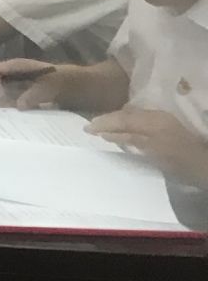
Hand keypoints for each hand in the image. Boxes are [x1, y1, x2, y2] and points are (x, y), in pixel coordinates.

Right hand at [0, 58, 63, 108]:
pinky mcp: (18, 90)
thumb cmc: (57, 80)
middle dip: (0, 96)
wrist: (69, 83)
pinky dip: (12, 104)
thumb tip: (19, 106)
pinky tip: (22, 107)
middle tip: (12, 106)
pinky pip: (7, 97)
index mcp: (15, 66)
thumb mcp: (46, 88)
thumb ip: (32, 96)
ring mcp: (13, 81)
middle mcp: (11, 72)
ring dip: (6, 102)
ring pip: (0, 92)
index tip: (3, 98)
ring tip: (19, 107)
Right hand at [86, 108, 207, 187]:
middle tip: (89, 127)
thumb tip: (106, 133)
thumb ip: (130, 139)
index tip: (85, 128)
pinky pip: (139, 120)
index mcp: (152, 120)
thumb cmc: (179, 161)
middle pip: (126, 114)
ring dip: (115, 121)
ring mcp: (161, 120)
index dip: (103, 122)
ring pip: (132, 116)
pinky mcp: (164, 126)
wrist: (204, 166)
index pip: (122, 118)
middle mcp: (156, 116)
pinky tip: (121, 131)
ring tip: (100, 128)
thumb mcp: (153, 151)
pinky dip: (126, 124)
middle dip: (107, 119)